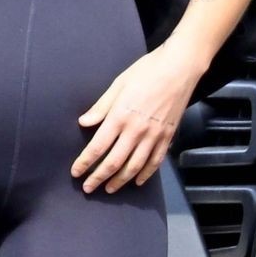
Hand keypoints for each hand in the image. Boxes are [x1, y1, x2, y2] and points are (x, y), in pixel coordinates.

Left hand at [73, 44, 199, 192]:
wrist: (180, 67)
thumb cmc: (146, 71)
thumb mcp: (118, 84)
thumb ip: (100, 107)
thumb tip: (83, 123)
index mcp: (119, 117)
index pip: (97, 147)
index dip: (85, 163)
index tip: (76, 173)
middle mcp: (136, 130)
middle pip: (114, 162)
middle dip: (98, 177)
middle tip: (88, 188)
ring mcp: (154, 136)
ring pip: (134, 167)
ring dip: (120, 181)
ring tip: (109, 189)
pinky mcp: (168, 137)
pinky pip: (155, 162)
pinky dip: (145, 174)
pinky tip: (137, 181)